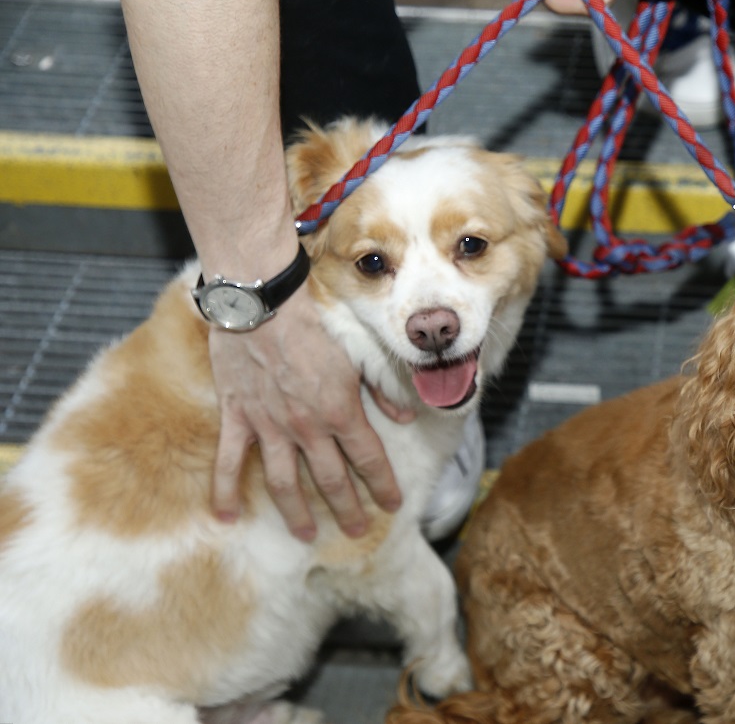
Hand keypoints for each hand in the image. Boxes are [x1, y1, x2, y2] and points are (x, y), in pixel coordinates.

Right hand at [208, 287, 401, 541]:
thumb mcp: (360, 352)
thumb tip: (406, 416)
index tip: (393, 505)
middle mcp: (307, 427)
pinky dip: (225, 491)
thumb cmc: (315, 320)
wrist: (263, 301)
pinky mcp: (237, 416)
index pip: (369, 459)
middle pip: (331, 480)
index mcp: (340, 411)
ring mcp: (269, 426)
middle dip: (347, 509)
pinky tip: (227, 518)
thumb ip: (382, 387)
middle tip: (356, 533)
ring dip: (296, 512)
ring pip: (285, 482)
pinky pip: (230, 461)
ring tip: (306, 536)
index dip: (383, 485)